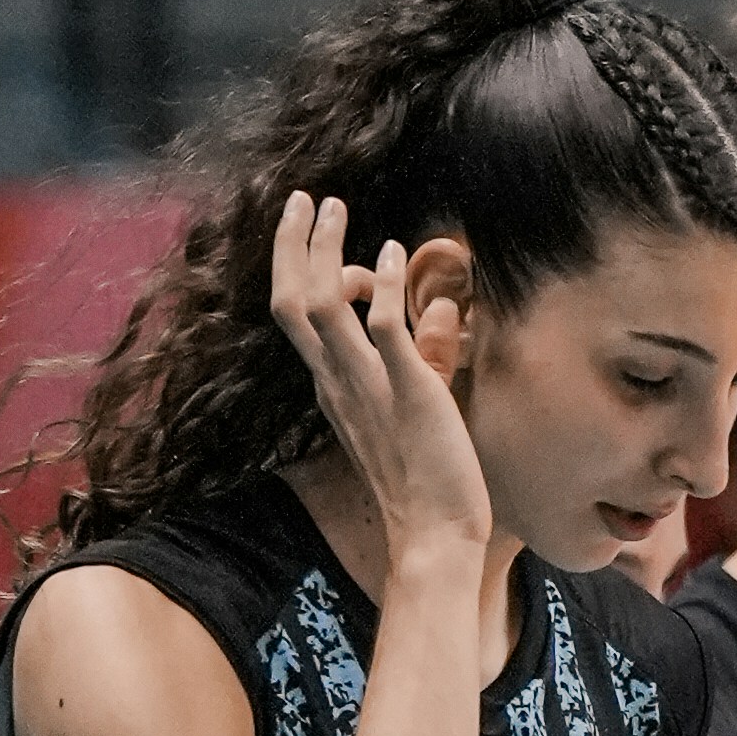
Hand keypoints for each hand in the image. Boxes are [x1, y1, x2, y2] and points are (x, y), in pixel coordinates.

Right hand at [266, 191, 491, 576]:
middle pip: (292, 301)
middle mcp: (339, 383)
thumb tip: (444, 310)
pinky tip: (392, 253)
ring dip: (325, 249)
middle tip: (305, 198)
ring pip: (322, 305)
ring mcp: (367, 386)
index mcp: (334, 388)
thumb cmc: (427, 482)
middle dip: (293, 245)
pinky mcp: (407, 390)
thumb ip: (425, 354)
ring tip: (333, 207)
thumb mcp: (416, 407)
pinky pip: (382, 326)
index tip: (308, 227)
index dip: (295, 267)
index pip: (296, 317)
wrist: (436, 536)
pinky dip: (381, 285)